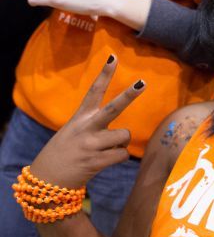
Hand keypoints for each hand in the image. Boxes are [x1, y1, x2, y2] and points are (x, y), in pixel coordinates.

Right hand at [30, 56, 145, 189]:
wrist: (48, 179)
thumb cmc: (66, 151)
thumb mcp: (75, 131)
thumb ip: (95, 125)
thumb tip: (124, 133)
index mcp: (80, 117)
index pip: (94, 90)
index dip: (105, 73)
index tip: (114, 57)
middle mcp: (86, 127)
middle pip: (113, 108)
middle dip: (129, 95)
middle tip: (142, 83)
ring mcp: (92, 144)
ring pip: (124, 135)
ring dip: (120, 143)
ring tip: (105, 148)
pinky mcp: (96, 160)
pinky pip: (122, 154)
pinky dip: (118, 157)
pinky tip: (103, 160)